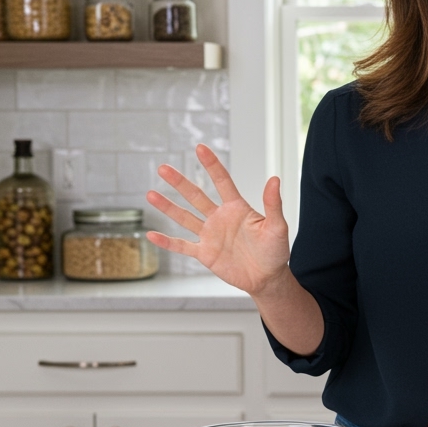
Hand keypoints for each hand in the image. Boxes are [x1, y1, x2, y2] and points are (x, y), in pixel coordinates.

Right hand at [145, 144, 291, 296]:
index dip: (211, 165)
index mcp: (237, 208)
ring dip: (168, 207)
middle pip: (196, 196)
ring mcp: (210, 235)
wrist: (267, 278)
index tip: (200, 148)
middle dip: (179, 183)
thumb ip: (273, 204)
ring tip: (150, 194)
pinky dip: (167, 242)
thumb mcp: (277, 227)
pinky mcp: (205, 254)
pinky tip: (151, 235)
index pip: (222, 182)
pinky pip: (182, 246)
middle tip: (163, 168)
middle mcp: (220, 218)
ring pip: (185, 218)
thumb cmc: (275, 252)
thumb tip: (275, 179)